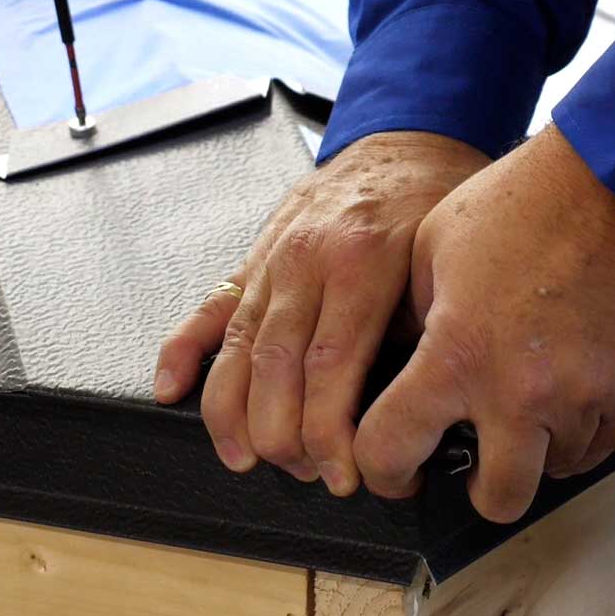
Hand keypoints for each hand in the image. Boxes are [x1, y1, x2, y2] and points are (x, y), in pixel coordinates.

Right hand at [152, 132, 490, 495]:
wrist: (404, 139)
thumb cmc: (433, 200)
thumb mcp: (444, 262)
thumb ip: (424, 330)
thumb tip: (421, 410)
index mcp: (360, 262)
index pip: (329, 367)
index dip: (329, 433)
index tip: (346, 473)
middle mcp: (306, 261)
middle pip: (275, 366)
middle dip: (282, 436)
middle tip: (304, 476)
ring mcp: (272, 259)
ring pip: (236, 347)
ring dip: (231, 413)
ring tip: (242, 458)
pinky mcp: (251, 258)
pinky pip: (207, 308)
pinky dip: (181, 351)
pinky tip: (169, 388)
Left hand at [354, 126, 614, 522]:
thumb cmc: (531, 198)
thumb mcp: (433, 245)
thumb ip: (415, 314)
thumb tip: (406, 357)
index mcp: (457, 355)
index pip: (391, 451)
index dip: (381, 470)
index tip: (392, 469)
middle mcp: (521, 391)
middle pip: (497, 500)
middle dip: (480, 491)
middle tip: (475, 462)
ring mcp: (586, 397)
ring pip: (556, 470)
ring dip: (536, 450)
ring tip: (526, 404)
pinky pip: (604, 443)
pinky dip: (581, 431)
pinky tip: (567, 391)